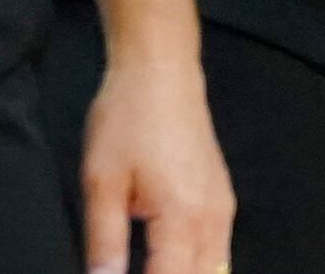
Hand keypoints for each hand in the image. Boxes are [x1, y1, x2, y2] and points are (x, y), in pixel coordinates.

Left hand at [82, 55, 232, 273]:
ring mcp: (223, 207)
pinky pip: (219, 250)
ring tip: (151, 270)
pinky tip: (169, 266)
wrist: (162, 71)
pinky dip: (198, 268)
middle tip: (131, 272)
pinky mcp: (222, 197)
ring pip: (217, 269)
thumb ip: (105, 243)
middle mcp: (213, 218)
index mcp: (183, 217)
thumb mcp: (101, 183)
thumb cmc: (126, 121)